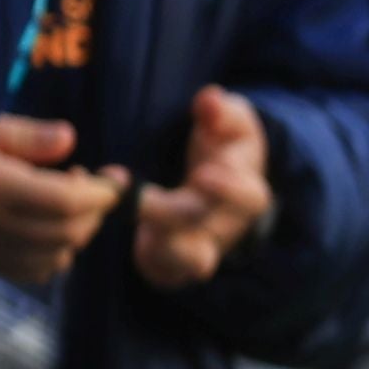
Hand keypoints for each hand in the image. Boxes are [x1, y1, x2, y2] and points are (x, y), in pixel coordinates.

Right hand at [0, 116, 127, 284]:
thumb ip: (26, 136)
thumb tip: (68, 138)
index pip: (62, 200)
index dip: (98, 194)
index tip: (114, 182)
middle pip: (68, 231)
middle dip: (94, 211)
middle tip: (90, 184)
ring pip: (58, 254)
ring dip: (78, 231)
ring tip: (69, 202)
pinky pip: (38, 271)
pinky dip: (57, 253)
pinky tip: (50, 228)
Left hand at [126, 87, 274, 290]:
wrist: (215, 189)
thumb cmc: (223, 150)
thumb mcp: (231, 125)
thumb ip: (223, 112)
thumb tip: (210, 98)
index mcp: (244, 190)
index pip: (249, 197)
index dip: (230, 190)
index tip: (204, 175)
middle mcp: (226, 223)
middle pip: (209, 228)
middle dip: (173, 212)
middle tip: (138, 197)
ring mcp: (203, 245)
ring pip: (194, 260)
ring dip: (163, 245)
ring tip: (131, 216)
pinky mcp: (176, 258)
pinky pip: (166, 270)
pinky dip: (148, 258)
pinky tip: (119, 227)